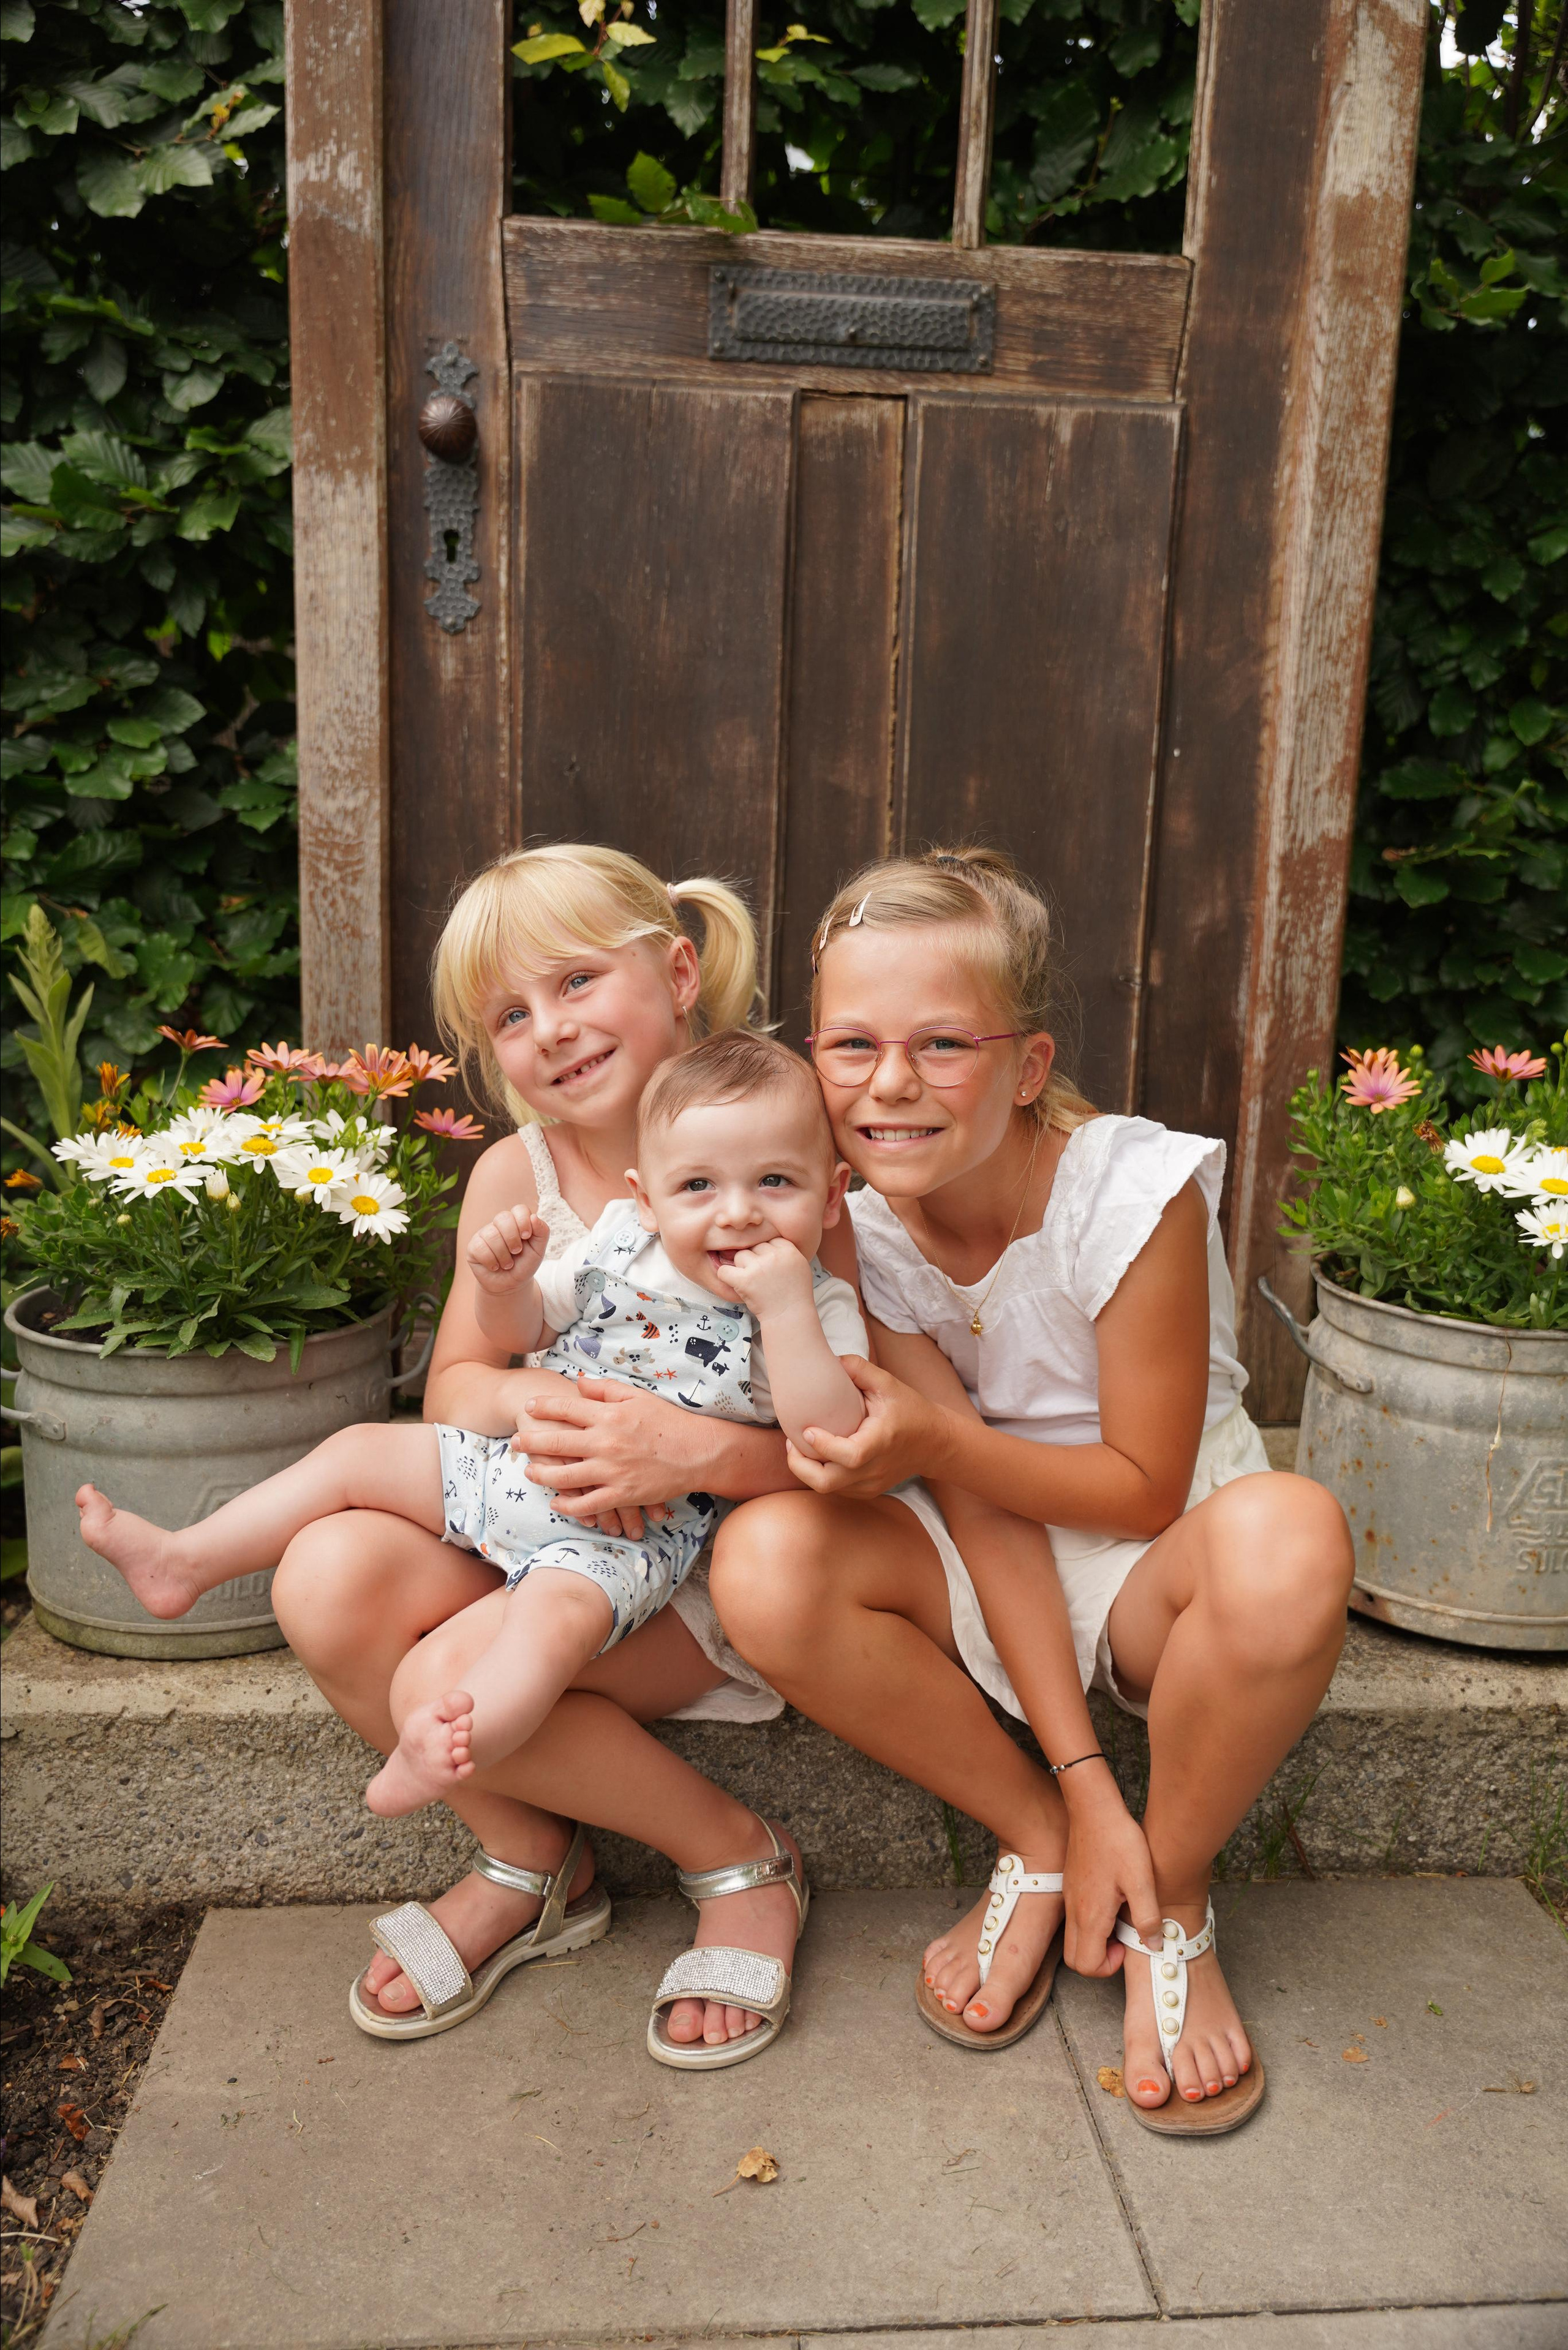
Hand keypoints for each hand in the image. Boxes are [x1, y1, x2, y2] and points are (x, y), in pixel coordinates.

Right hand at [466, 1205, 548, 1295]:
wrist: (510, 1285)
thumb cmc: (524, 1265)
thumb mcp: (538, 1250)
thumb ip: (542, 1232)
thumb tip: (534, 1217)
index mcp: (516, 1222)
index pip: (519, 1209)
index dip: (523, 1221)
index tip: (526, 1236)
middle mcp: (499, 1225)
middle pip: (503, 1217)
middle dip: (513, 1238)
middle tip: (517, 1251)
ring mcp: (484, 1234)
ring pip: (491, 1235)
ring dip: (503, 1255)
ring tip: (508, 1264)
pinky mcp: (473, 1246)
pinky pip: (480, 1247)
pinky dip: (491, 1261)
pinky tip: (495, 1266)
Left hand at [511, 1374, 690, 1521]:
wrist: (698, 1452)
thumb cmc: (669, 1422)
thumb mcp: (638, 1397)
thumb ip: (605, 1389)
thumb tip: (578, 1382)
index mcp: (609, 1416)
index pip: (567, 1408)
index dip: (544, 1407)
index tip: (528, 1406)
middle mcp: (606, 1443)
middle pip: (558, 1441)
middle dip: (531, 1441)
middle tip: (514, 1440)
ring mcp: (612, 1471)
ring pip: (565, 1476)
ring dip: (542, 1474)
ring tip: (529, 1471)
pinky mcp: (622, 1494)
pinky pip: (587, 1504)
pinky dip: (568, 1504)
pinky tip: (556, 1501)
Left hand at [718, 1235, 813, 1318]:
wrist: (789, 1316)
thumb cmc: (794, 1294)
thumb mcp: (800, 1266)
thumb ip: (786, 1252)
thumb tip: (768, 1242)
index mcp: (789, 1250)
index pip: (769, 1239)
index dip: (766, 1252)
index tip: (767, 1264)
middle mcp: (774, 1256)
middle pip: (754, 1246)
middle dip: (754, 1260)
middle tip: (759, 1275)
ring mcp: (759, 1267)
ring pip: (740, 1256)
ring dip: (742, 1268)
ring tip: (751, 1281)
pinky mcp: (745, 1280)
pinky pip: (724, 1270)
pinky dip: (726, 1277)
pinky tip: (734, 1283)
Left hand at [782, 1355, 948, 1498]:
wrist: (934, 1442)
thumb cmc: (911, 1409)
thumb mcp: (889, 1383)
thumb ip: (859, 1369)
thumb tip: (830, 1360)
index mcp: (881, 1441)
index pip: (850, 1456)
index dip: (824, 1446)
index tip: (807, 1430)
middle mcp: (875, 1469)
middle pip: (828, 1483)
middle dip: (800, 1466)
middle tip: (791, 1443)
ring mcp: (870, 1484)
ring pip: (827, 1489)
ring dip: (807, 1470)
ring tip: (799, 1447)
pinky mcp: (866, 1491)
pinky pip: (835, 1489)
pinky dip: (820, 1474)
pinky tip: (816, 1455)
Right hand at [1059, 1773, 1161, 1978]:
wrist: (1094, 1808)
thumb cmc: (1119, 1841)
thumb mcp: (1142, 1881)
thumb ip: (1148, 1918)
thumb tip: (1154, 1945)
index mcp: (1091, 1915)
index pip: (1086, 1965)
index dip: (1108, 1966)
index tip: (1126, 1945)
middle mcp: (1074, 1910)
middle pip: (1074, 1959)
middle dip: (1098, 1960)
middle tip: (1121, 1939)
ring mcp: (1069, 1897)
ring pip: (1073, 1939)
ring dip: (1094, 1942)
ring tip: (1119, 1919)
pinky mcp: (1070, 1885)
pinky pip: (1073, 1919)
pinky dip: (1090, 1924)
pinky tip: (1112, 1901)